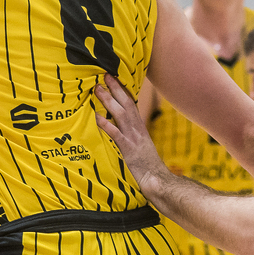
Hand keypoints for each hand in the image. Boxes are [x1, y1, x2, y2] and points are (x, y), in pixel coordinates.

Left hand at [94, 74, 168, 194]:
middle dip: (116, 88)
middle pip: (126, 104)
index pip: (131, 104)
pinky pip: (116, 134)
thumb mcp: (141, 147)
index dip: (123, 90)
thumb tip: (122, 129)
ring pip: (120, 114)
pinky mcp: (129, 150)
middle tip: (105, 74)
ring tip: (97, 89)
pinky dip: (106, 125)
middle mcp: (137, 129)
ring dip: (108, 100)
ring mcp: (133, 138)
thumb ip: (132, 136)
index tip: (114, 78)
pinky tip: (97, 117)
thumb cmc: (148, 166)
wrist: (157, 180)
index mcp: (140, 128)